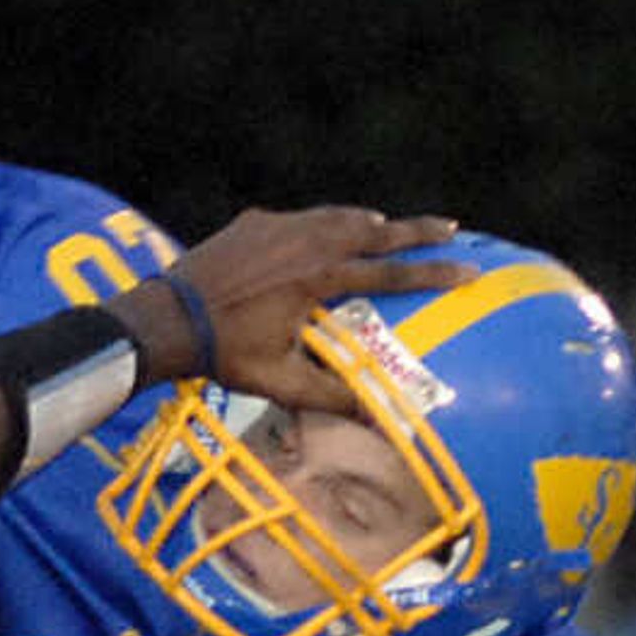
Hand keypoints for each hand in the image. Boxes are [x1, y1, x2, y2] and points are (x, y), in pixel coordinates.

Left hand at [113, 210, 470, 406]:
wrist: (166, 320)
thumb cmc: (222, 355)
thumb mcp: (278, 381)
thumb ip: (327, 395)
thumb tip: (371, 419)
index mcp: (319, 277)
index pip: (389, 272)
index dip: (433, 272)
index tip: (469, 269)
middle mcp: (305, 242)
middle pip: (375, 230)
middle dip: (417, 229)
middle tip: (452, 227)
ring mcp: (278, 227)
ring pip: (338, 216)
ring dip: (369, 222)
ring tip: (391, 226)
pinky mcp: (254, 223)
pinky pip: (301, 219)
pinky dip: (324, 223)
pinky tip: (327, 230)